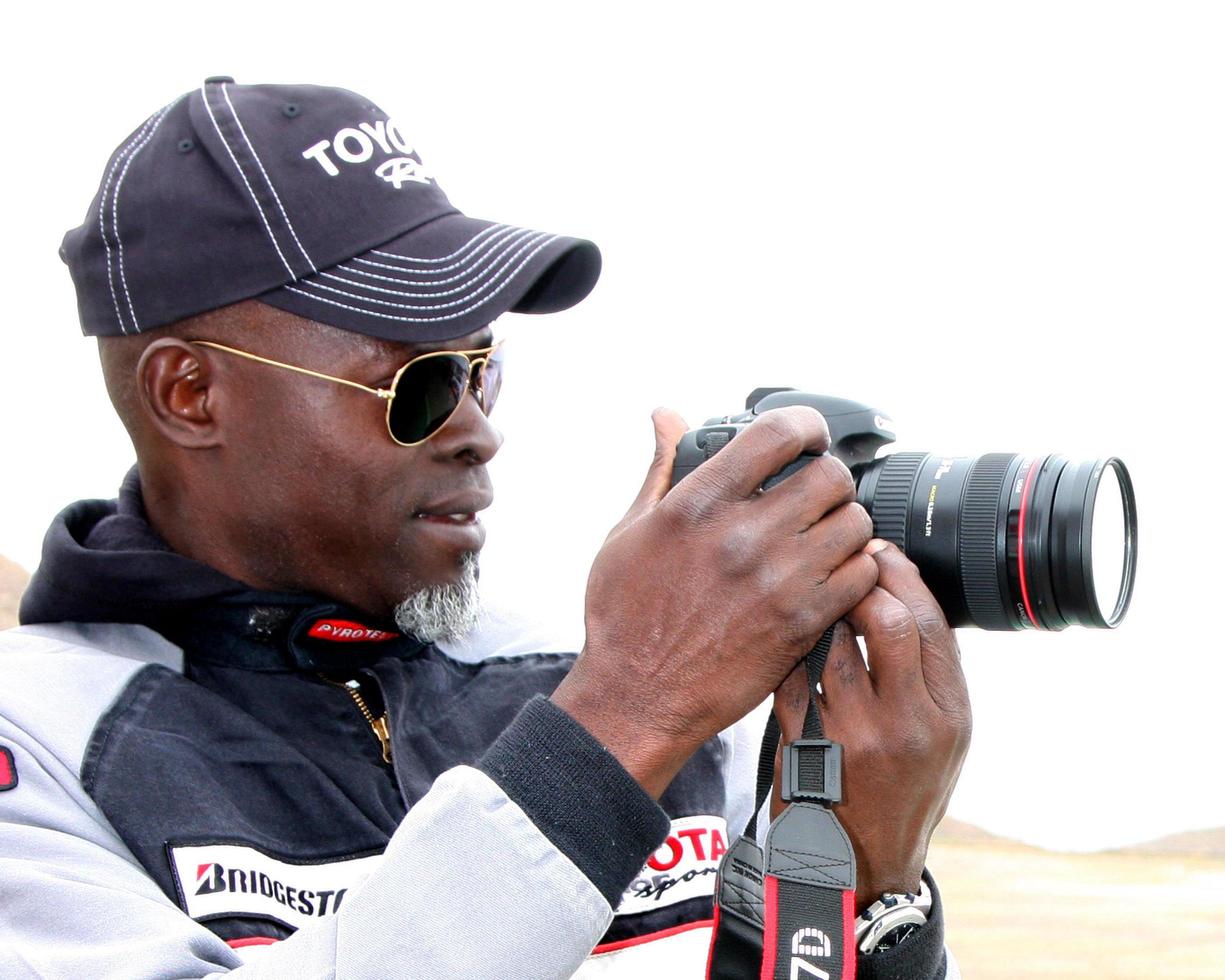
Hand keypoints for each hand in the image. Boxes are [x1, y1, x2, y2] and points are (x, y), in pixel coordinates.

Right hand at [552, 407, 878, 797]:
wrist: (636, 698)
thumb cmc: (624, 617)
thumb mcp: (627, 531)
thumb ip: (660, 469)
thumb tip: (665, 417)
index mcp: (698, 505)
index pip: (777, 433)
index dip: (804, 425)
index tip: (807, 436)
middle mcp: (743, 537)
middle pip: (830, 475)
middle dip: (828, 477)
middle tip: (816, 494)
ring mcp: (777, 581)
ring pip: (854, 524)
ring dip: (845, 525)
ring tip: (825, 537)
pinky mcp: (801, 624)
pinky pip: (862, 577)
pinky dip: (856, 572)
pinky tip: (832, 577)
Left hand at [771, 540, 971, 912]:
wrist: (863, 860)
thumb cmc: (906, 789)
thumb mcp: (946, 735)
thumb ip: (931, 671)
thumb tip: (902, 592)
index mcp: (947, 715)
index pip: (929, 623)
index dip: (901, 575)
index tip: (880, 551)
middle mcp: (904, 723)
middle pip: (886, 621)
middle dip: (861, 580)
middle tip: (843, 564)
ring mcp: (851, 735)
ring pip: (829, 641)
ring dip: (819, 608)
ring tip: (812, 594)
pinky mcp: (804, 744)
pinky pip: (790, 674)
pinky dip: (788, 647)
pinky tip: (787, 637)